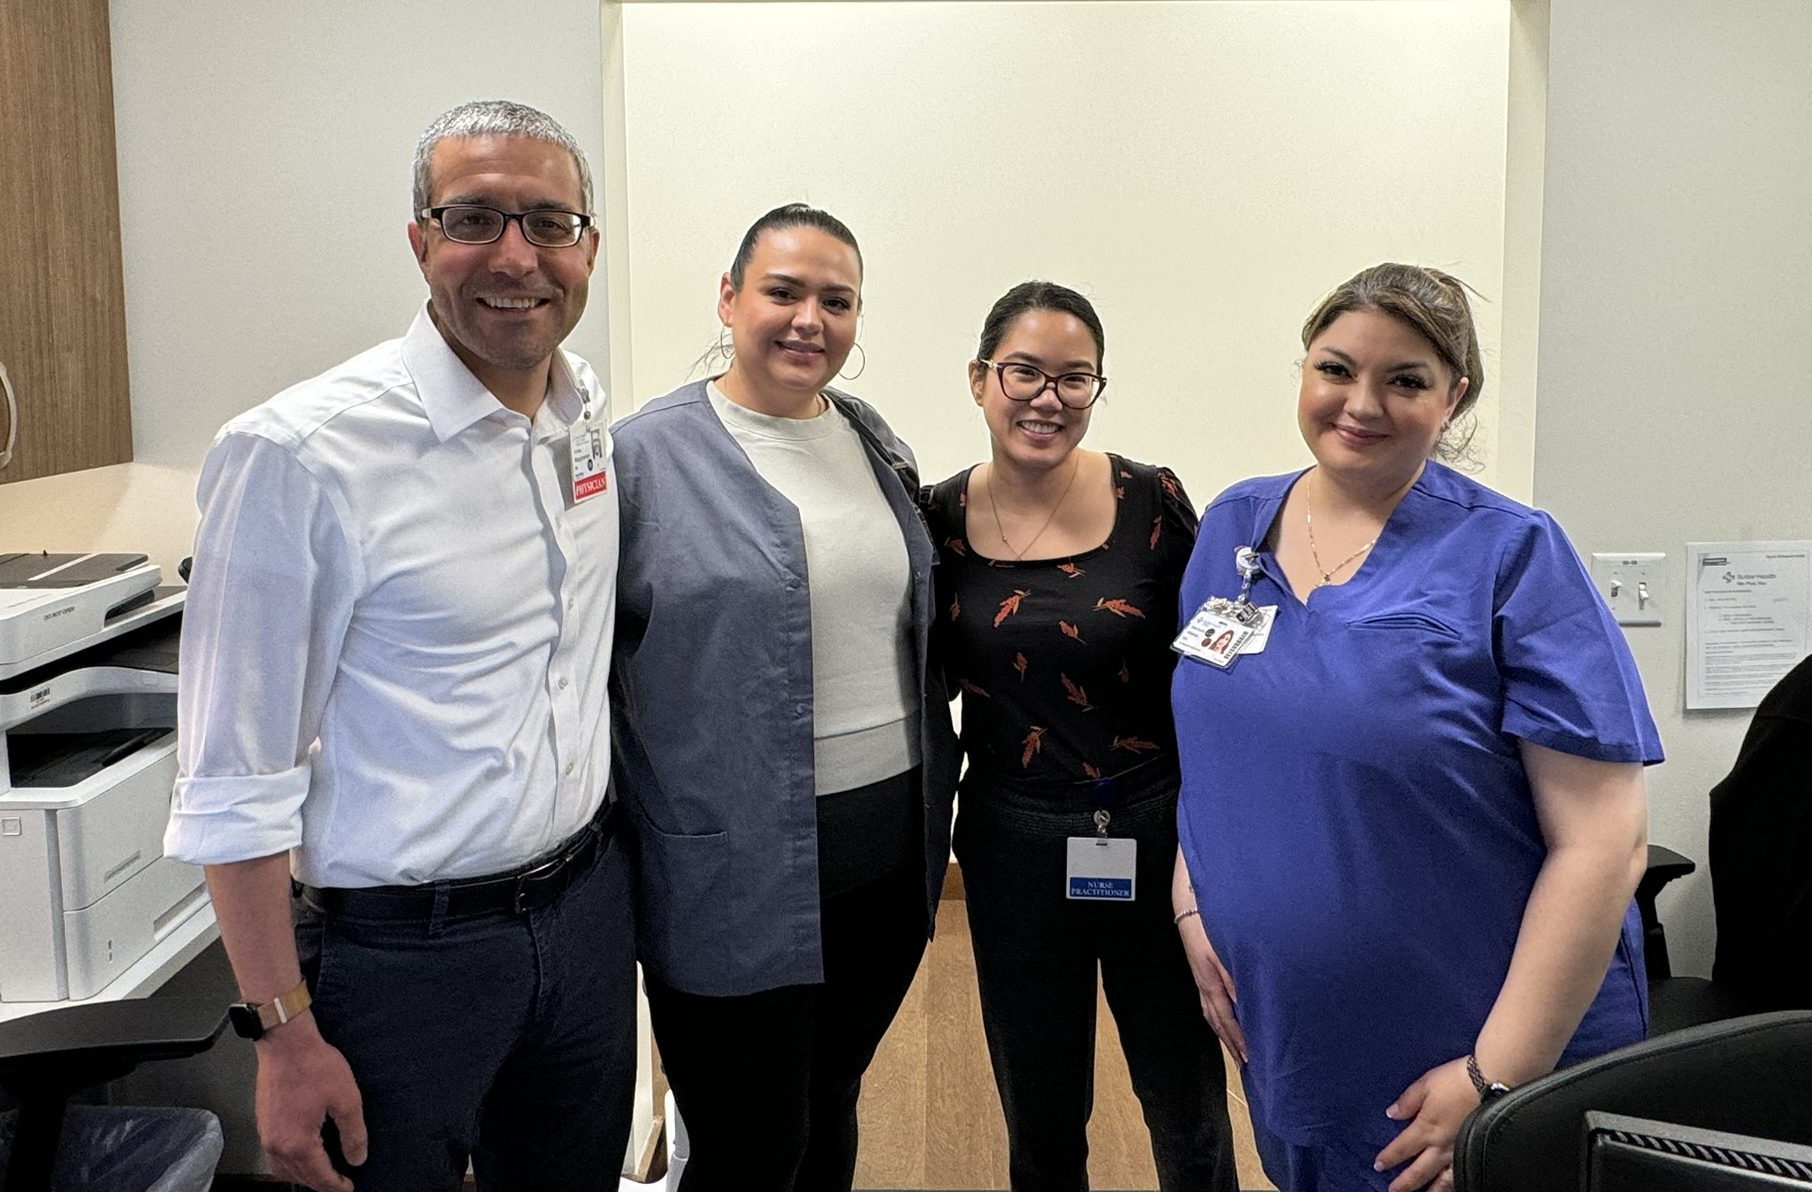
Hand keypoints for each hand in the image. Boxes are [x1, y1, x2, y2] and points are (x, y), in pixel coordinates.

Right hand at [254, 1014, 367, 1191]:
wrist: (285, 1043)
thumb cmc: (315, 1066)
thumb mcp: (347, 1100)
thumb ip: (354, 1134)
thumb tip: (357, 1158)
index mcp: (298, 1143)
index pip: (319, 1177)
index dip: (336, 1186)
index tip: (348, 1188)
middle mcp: (277, 1144)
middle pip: (299, 1177)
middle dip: (320, 1184)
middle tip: (338, 1183)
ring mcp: (266, 1134)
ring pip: (282, 1170)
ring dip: (302, 1176)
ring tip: (322, 1172)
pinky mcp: (262, 1123)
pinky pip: (274, 1156)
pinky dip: (289, 1163)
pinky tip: (302, 1154)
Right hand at [1176, 915, 1247, 1064]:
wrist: (1189, 906)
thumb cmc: (1208, 926)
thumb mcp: (1225, 953)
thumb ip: (1236, 979)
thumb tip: (1245, 1006)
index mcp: (1211, 984)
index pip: (1227, 1020)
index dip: (1239, 1040)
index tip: (1250, 1057)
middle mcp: (1205, 986)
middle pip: (1218, 1023)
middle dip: (1231, 1044)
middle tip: (1244, 1064)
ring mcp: (1202, 980)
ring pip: (1213, 1015)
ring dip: (1225, 1034)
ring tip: (1236, 1050)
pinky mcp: (1202, 973)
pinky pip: (1211, 1004)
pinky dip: (1220, 1018)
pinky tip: (1227, 1019)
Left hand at [1375, 1057, 1476, 1191]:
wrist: (1491, 1082)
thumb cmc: (1457, 1081)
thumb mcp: (1425, 1084)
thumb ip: (1407, 1102)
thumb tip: (1391, 1114)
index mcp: (1426, 1128)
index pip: (1402, 1149)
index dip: (1389, 1158)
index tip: (1379, 1166)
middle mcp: (1441, 1146)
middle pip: (1419, 1171)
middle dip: (1404, 1183)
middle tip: (1393, 1191)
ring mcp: (1460, 1152)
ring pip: (1442, 1181)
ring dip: (1430, 1191)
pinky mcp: (1477, 1152)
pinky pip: (1462, 1176)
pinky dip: (1454, 1186)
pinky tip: (1451, 1189)